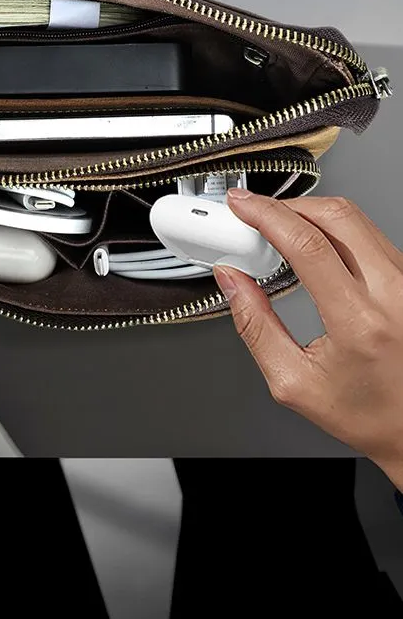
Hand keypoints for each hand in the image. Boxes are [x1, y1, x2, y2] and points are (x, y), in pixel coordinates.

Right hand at [214, 190, 402, 490]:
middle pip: (335, 216)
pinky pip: (369, 235)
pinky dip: (334, 230)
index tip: (242, 206)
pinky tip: (313, 245)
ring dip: (311, 214)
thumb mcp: (293, 381)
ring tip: (280, 231)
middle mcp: (393, 295)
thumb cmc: (367, 413)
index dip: (267, 215)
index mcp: (360, 323)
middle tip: (255, 213)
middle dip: (287, 206)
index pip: (308, 245)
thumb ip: (255, 326)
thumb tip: (231, 282)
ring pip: (355, 220)